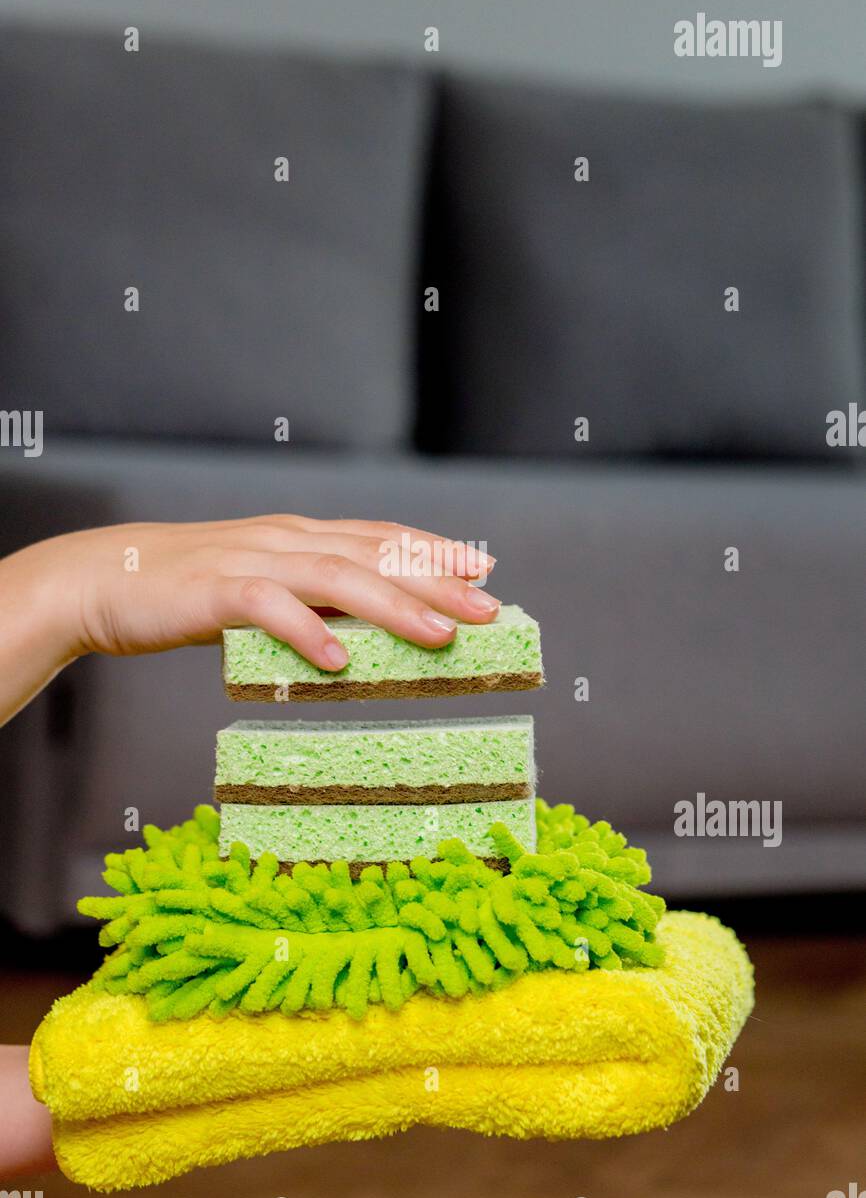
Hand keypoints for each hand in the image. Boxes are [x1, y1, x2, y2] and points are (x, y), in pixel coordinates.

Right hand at [0, 515, 497, 723]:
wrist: (103, 578)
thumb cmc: (185, 591)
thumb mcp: (259, 589)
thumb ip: (307, 601)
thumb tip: (360, 634)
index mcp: (298, 536)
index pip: (379, 535)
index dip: (433, 549)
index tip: (483, 567)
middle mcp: (284, 539)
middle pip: (374, 554)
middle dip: (436, 580)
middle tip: (489, 608)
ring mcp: (251, 561)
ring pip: (336, 577)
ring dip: (393, 607)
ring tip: (440, 637)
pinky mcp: (215, 590)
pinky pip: (269, 609)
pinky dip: (307, 633)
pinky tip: (340, 662)